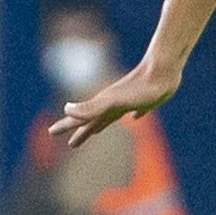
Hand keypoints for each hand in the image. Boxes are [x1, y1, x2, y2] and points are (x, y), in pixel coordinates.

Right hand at [48, 58, 181, 148]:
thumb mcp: (113, 101)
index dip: (66, 126)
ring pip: (111, 116)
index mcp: (103, 106)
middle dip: (80, 132)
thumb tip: (66, 109)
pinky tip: (134, 116)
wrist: (164, 70)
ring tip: (95, 132)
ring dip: (100, 124)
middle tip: (71, 144)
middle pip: (93, 121)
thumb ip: (91, 107)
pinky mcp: (147, 100)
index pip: (80, 119)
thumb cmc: (140, 89)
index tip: (51, 132)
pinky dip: (133, 115)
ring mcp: (130, 102)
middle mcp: (113, 104)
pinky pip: (136, 111)